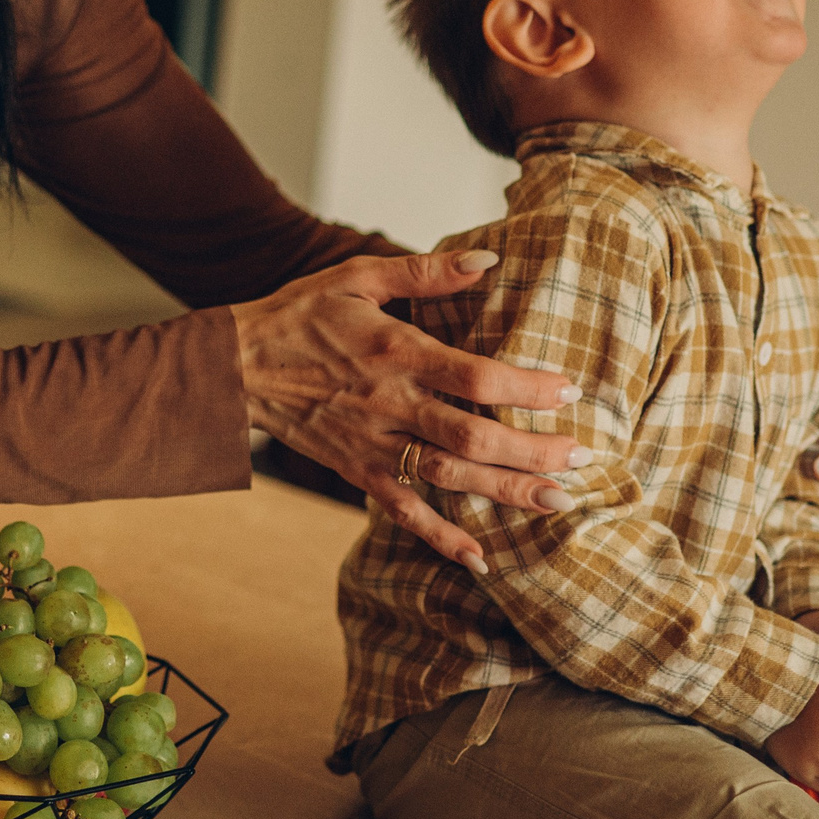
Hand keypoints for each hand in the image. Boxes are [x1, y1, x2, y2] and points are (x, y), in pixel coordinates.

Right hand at [233, 249, 583, 571]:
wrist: (236, 366)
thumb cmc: (300, 314)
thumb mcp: (358, 276)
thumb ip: (425, 272)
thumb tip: (488, 260)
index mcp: (396, 352)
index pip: (475, 376)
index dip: (526, 388)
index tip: (569, 390)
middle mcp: (389, 403)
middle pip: (472, 434)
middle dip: (532, 449)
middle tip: (582, 457)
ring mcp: (373, 443)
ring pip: (448, 474)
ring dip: (504, 491)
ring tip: (556, 500)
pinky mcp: (356, 471)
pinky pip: (403, 510)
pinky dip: (440, 537)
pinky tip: (480, 558)